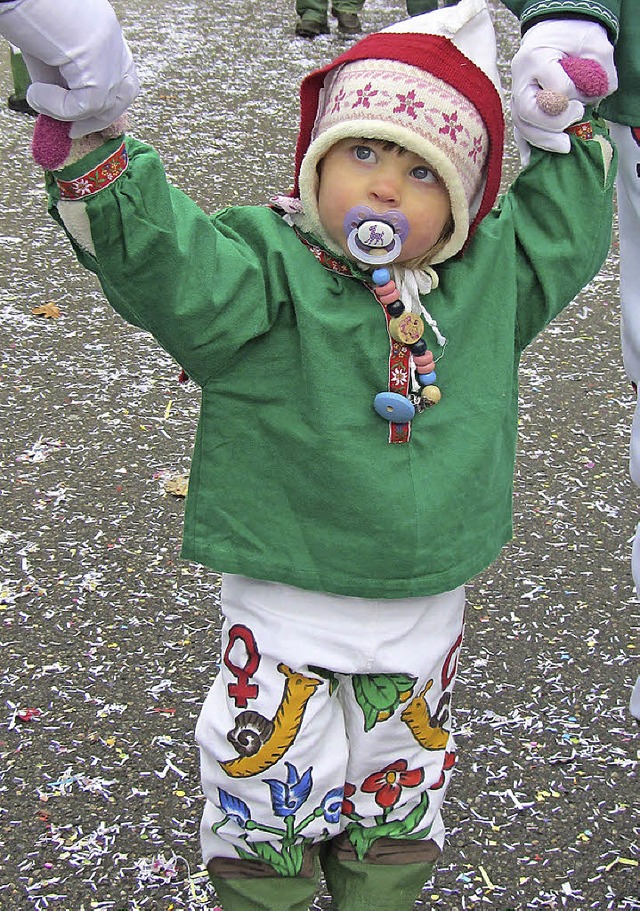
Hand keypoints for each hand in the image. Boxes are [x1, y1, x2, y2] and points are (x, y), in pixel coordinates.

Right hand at [0, 0, 138, 136]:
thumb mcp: (49, 53)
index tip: (84, 119)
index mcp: (105, 34)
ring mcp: (108, 51)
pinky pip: (86, 105)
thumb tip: (59, 114)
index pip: (123, 75)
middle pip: (125, 94)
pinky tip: (36, 93)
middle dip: (100, 119)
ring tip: (38, 97)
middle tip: (72, 131)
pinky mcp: (97, 62)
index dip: (109, 102)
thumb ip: (60, 82)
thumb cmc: (24, 15)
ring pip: (104, 103)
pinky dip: (59, 107)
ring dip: (69, 112)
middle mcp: (112, 41)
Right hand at [510, 19, 616, 155]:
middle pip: (529, 112)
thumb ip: (599, 69)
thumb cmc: (571, 38)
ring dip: (545, 140)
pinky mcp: (518, 110)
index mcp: (535, 58)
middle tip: (577, 115)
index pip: (555, 89)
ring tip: (565, 145)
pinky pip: (517, 133)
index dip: (573, 96)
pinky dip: (526, 148)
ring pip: (523, 127)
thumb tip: (596, 99)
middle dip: (556, 123)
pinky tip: (530, 161)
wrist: (552, 34)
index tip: (583, 95)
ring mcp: (515, 97)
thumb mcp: (592, 43)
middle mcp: (520, 81)